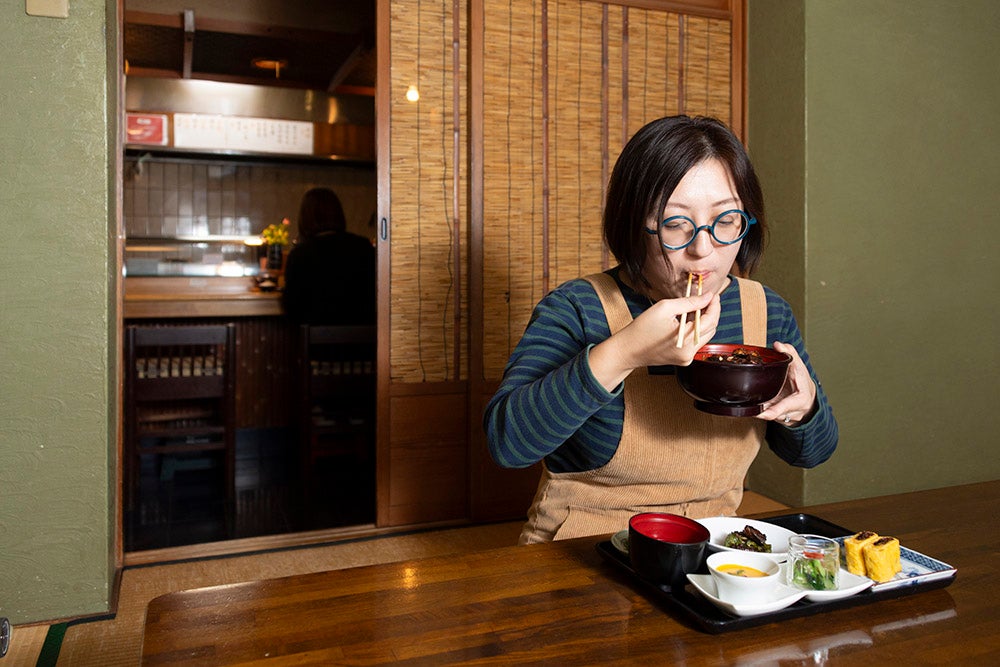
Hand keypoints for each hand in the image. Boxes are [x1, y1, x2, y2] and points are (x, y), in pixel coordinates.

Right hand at [588, 291, 719, 390]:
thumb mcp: (665, 308)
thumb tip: (707, 297)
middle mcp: (690, 352)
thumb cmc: (642, 329)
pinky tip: (687, 320)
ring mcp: (687, 358)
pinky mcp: (683, 359)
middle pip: (711, 329)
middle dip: (711, 312)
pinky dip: (695, 330)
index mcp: (686, 340)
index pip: (711, 320)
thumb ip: (689, 302)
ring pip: (704, 335)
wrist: (628, 350)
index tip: (713, 294)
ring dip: (703, 321)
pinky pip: (695, 342)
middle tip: (705, 299)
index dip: (714, 305)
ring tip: (694, 308)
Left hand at [757, 341, 816, 426]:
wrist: (808, 398)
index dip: (774, 410)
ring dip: (760, 411)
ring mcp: (786, 417)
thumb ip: (790, 353)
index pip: (786, 407)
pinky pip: (767, 415)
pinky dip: (760, 411)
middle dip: (761, 412)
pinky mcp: (779, 419)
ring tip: (751, 406)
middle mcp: (794, 411)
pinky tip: (753, 406)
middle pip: (774, 414)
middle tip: (750, 409)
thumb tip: (778, 344)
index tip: (761, 413)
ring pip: (769, 416)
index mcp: (801, 400)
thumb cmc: (803, 382)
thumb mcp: (800, 366)